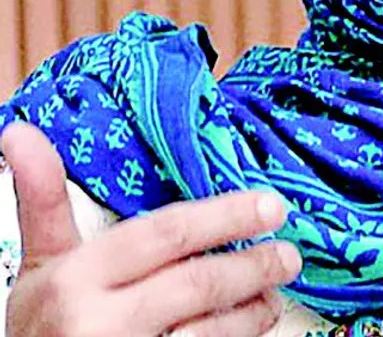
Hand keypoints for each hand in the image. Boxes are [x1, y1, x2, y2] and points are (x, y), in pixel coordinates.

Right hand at [1, 122, 300, 335]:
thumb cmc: (42, 324)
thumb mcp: (40, 263)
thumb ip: (43, 198)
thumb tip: (18, 131)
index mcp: (78, 277)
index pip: (166, 234)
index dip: (225, 216)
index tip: (270, 204)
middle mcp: (100, 323)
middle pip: (197, 283)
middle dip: (253, 265)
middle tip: (290, 253)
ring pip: (208, 332)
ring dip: (251, 311)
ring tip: (276, 292)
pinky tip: (253, 328)